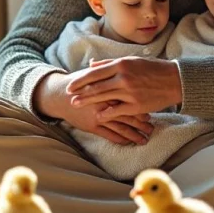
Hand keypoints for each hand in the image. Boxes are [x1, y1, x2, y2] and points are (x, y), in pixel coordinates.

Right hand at [35, 70, 153, 144]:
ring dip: (134, 134)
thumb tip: (129, 70)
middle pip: (128, 114)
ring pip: (121, 127)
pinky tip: (129, 142)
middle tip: (152, 128)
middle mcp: (105, 103)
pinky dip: (121, 139)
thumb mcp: (97, 75)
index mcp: (108, 88)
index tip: (153, 111)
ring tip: (145, 139)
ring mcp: (99, 116)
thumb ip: (112, 74)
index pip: (130, 99)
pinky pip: (110, 135)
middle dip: (141, 123)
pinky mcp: (93, 126)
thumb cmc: (80, 83)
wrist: (60, 95)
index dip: (142, 105)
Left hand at [66, 57, 182, 120]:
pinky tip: (98, 115)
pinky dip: (106, 113)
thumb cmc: (151, 68)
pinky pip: (116, 111)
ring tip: (77, 104)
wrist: (174, 80)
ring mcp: (129, 92)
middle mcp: (123, 78)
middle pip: (95, 86)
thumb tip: (92, 65)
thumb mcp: (130, 61)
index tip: (70, 85)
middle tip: (68, 96)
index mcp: (121, 65)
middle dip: (80, 92)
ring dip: (88, 102)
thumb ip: (110, 63)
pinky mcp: (136, 105)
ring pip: (103, 98)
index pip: (94, 73)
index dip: (80, 80)